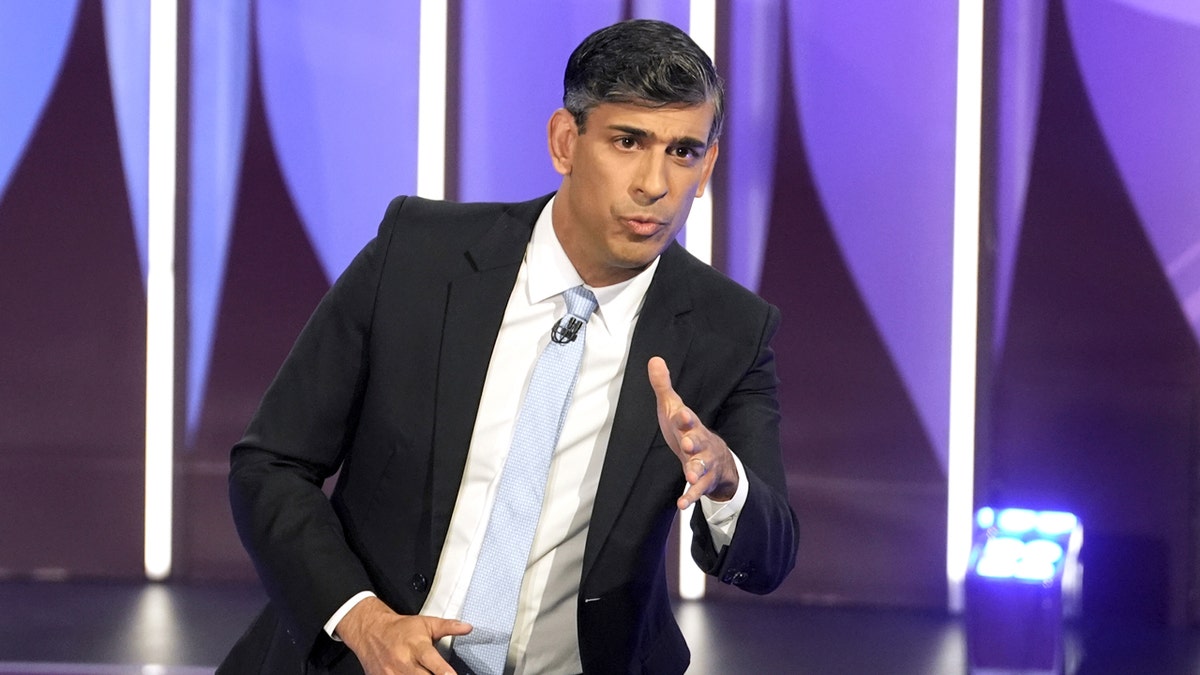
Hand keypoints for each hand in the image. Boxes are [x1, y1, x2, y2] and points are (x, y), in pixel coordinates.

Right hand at [336, 596, 471, 674]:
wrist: (371, 631)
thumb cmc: (400, 629)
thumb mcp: (426, 623)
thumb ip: (448, 626)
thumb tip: (467, 627)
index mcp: (417, 646)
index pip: (433, 663)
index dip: (444, 672)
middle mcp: (404, 662)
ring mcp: (392, 674)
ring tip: (426, 674)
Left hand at [648, 356, 738, 507]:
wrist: (718, 459)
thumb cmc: (689, 430)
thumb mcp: (675, 409)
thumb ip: (663, 387)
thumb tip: (653, 359)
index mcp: (691, 425)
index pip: (688, 419)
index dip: (685, 417)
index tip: (680, 414)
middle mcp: (701, 443)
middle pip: (699, 442)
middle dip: (694, 443)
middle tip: (688, 445)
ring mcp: (705, 463)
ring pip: (702, 467)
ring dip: (696, 471)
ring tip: (690, 477)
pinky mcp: (705, 481)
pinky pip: (699, 490)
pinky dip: (691, 497)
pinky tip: (682, 504)